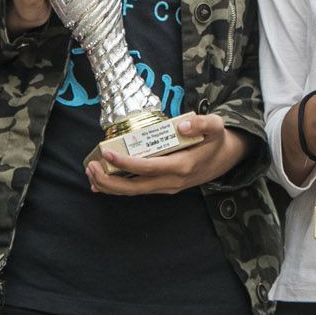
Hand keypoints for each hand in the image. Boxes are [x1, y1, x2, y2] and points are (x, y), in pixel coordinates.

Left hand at [86, 115, 244, 193]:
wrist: (224, 160)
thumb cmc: (216, 140)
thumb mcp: (216, 126)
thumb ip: (202, 122)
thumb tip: (182, 123)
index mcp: (182, 165)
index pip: (148, 168)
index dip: (126, 163)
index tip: (107, 152)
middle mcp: (172, 180)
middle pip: (135, 187)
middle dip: (109, 180)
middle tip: (90, 167)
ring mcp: (167, 186)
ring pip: (133, 192)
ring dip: (110, 185)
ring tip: (91, 172)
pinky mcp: (163, 187)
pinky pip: (138, 190)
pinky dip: (118, 188)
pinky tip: (101, 183)